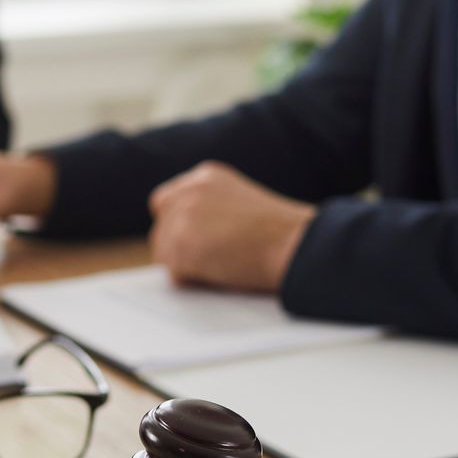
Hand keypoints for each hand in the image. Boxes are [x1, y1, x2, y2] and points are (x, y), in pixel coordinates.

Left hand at [148, 163, 313, 293]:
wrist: (296, 244)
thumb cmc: (282, 235)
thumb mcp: (243, 205)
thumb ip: (214, 211)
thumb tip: (193, 239)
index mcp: (206, 177)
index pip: (168, 202)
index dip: (179, 226)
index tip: (195, 243)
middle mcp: (189, 190)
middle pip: (161, 228)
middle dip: (179, 248)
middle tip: (209, 263)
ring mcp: (182, 215)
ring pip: (165, 252)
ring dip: (188, 266)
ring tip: (225, 266)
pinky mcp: (180, 244)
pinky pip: (174, 274)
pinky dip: (194, 281)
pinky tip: (223, 274)